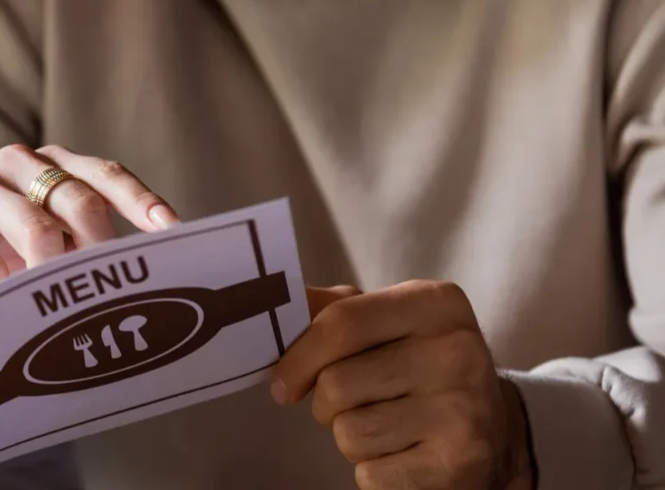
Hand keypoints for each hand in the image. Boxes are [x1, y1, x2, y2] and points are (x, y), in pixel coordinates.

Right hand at [0, 144, 178, 293]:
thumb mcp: (29, 238)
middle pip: (77, 200)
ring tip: (59, 310)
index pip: (106, 175)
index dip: (141, 201)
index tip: (172, 232)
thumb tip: (129, 282)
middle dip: (100, 248)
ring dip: (50, 273)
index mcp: (50, 166)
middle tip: (113, 292)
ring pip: (33, 226)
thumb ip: (71, 246)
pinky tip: (1, 307)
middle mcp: (19, 164)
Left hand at [271, 282, 534, 489]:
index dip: (298, 357)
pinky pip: (370, 472)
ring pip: (349, 432)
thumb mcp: (390, 323)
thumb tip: (278, 307)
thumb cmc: (422, 368)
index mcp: (434, 304)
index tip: (282, 382)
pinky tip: (403, 453)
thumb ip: (334, 310)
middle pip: (336, 383)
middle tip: (352, 405)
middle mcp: (455, 351)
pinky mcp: (455, 463)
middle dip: (326, 403)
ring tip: (386, 426)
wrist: (497, 432)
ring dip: (350, 437)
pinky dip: (373, 470)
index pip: (339, 323)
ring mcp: (460, 410)